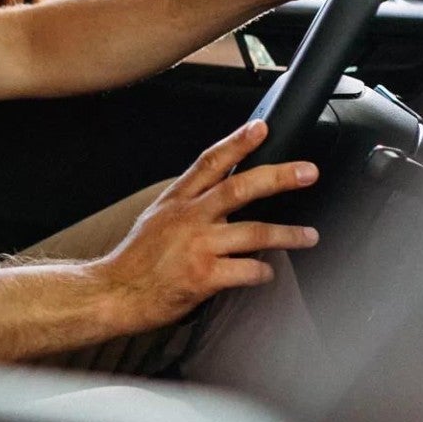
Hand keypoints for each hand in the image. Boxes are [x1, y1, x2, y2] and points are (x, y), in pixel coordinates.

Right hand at [90, 120, 319, 333]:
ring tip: (309, 236)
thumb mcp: (156, 218)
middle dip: (279, 177)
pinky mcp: (204, 277)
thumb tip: (223, 197)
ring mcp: (198, 247)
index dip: (238, 142)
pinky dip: (263, 272)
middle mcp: (189, 218)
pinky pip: (247, 271)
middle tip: (308, 172)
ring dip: (288, 235)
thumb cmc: (136, 260)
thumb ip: (189, 204)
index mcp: (177, 200)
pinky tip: (267, 273)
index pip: (211, 162)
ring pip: (255, 233)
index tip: (262, 128)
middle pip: (240, 188)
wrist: (114, 293)